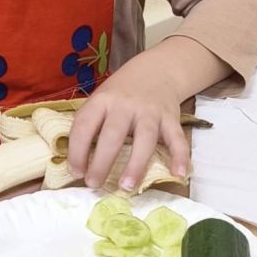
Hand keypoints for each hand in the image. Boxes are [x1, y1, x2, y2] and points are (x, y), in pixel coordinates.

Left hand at [66, 50, 189, 191]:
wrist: (155, 70)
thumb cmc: (120, 94)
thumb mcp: (99, 100)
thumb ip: (90, 126)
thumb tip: (76, 164)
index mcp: (102, 101)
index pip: (84, 125)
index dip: (76, 150)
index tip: (76, 172)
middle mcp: (125, 105)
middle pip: (112, 134)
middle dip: (102, 162)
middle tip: (93, 184)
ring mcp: (150, 111)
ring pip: (144, 138)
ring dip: (135, 164)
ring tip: (126, 186)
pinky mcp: (171, 118)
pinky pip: (176, 138)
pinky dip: (180, 156)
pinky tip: (179, 173)